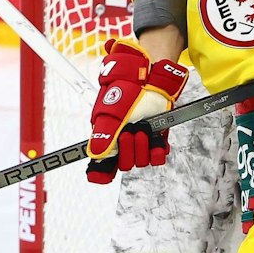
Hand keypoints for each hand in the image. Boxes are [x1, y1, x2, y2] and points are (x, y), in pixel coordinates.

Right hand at [86, 38, 189, 184]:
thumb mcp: (110, 112)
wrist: (150, 78)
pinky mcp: (156, 137)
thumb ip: (103, 135)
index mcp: (106, 138)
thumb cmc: (126, 91)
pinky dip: (158, 150)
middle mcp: (122, 142)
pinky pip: (158, 157)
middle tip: (130, 132)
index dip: (103, 172)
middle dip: (129, 150)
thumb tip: (95, 155)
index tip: (105, 174)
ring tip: (143, 129)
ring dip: (143, 146)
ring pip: (141, 161)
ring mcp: (140, 140)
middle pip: (125, 164)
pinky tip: (156, 140)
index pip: (102, 166)